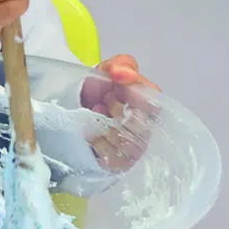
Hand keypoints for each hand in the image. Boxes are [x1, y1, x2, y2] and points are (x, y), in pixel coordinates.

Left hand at [81, 55, 157, 172]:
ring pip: (128, 144)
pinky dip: (98, 142)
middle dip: (117, 111)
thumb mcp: (107, 69)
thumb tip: (123, 74)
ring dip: (106, 126)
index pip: (155, 105)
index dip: (136, 97)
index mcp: (149, 105)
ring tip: (95, 114)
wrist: (74, 110)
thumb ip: (121, 64)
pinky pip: (113, 158)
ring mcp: (134, 149)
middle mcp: (147, 129)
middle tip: (103, 102)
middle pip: (141, 127)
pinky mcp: (118, 164)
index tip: (117, 89)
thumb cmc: (97, 90)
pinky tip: (90, 133)